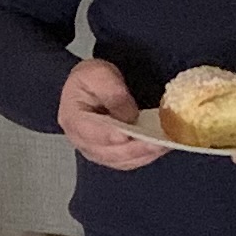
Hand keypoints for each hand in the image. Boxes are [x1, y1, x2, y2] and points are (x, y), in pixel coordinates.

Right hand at [59, 56, 166, 170]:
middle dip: (134, 148)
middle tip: (155, 143)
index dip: (107, 135)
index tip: (125, 136)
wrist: (88, 88)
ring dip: (143, 155)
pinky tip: (159, 148)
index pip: (89, 131)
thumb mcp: (98, 74)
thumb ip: (113, 92)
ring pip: (120, 160)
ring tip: (162, 145)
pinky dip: (145, 157)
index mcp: (72, 118)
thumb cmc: (89, 80)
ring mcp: (95, 151)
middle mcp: (81, 140)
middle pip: (107, 152)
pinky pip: (128, 161)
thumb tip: (130, 116)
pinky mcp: (110, 154)